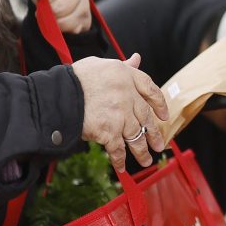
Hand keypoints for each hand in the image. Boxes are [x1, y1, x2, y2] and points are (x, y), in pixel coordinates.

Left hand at [26, 0, 91, 34]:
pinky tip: (59, 19)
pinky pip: (64, 23)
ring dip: (49, 14)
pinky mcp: (86, 18)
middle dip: (44, 1)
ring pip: (58, 11)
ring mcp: (85, 0)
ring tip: (52, 11)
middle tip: (46, 2)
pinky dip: (57, 24)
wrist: (65, 6)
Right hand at [71, 53, 169, 170]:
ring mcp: (120, 115)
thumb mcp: (102, 64)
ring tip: (146, 161)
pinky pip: (117, 149)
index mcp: (128, 77)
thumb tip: (137, 58)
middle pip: (146, 118)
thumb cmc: (77, 77)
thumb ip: (123, 65)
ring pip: (136, 137)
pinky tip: (122, 167)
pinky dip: (120, 160)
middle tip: (159, 145)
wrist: (61, 93)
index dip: (159, 103)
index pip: (150, 89)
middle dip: (154, 134)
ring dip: (141, 151)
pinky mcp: (109, 131)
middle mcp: (128, 96)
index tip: (164, 115)